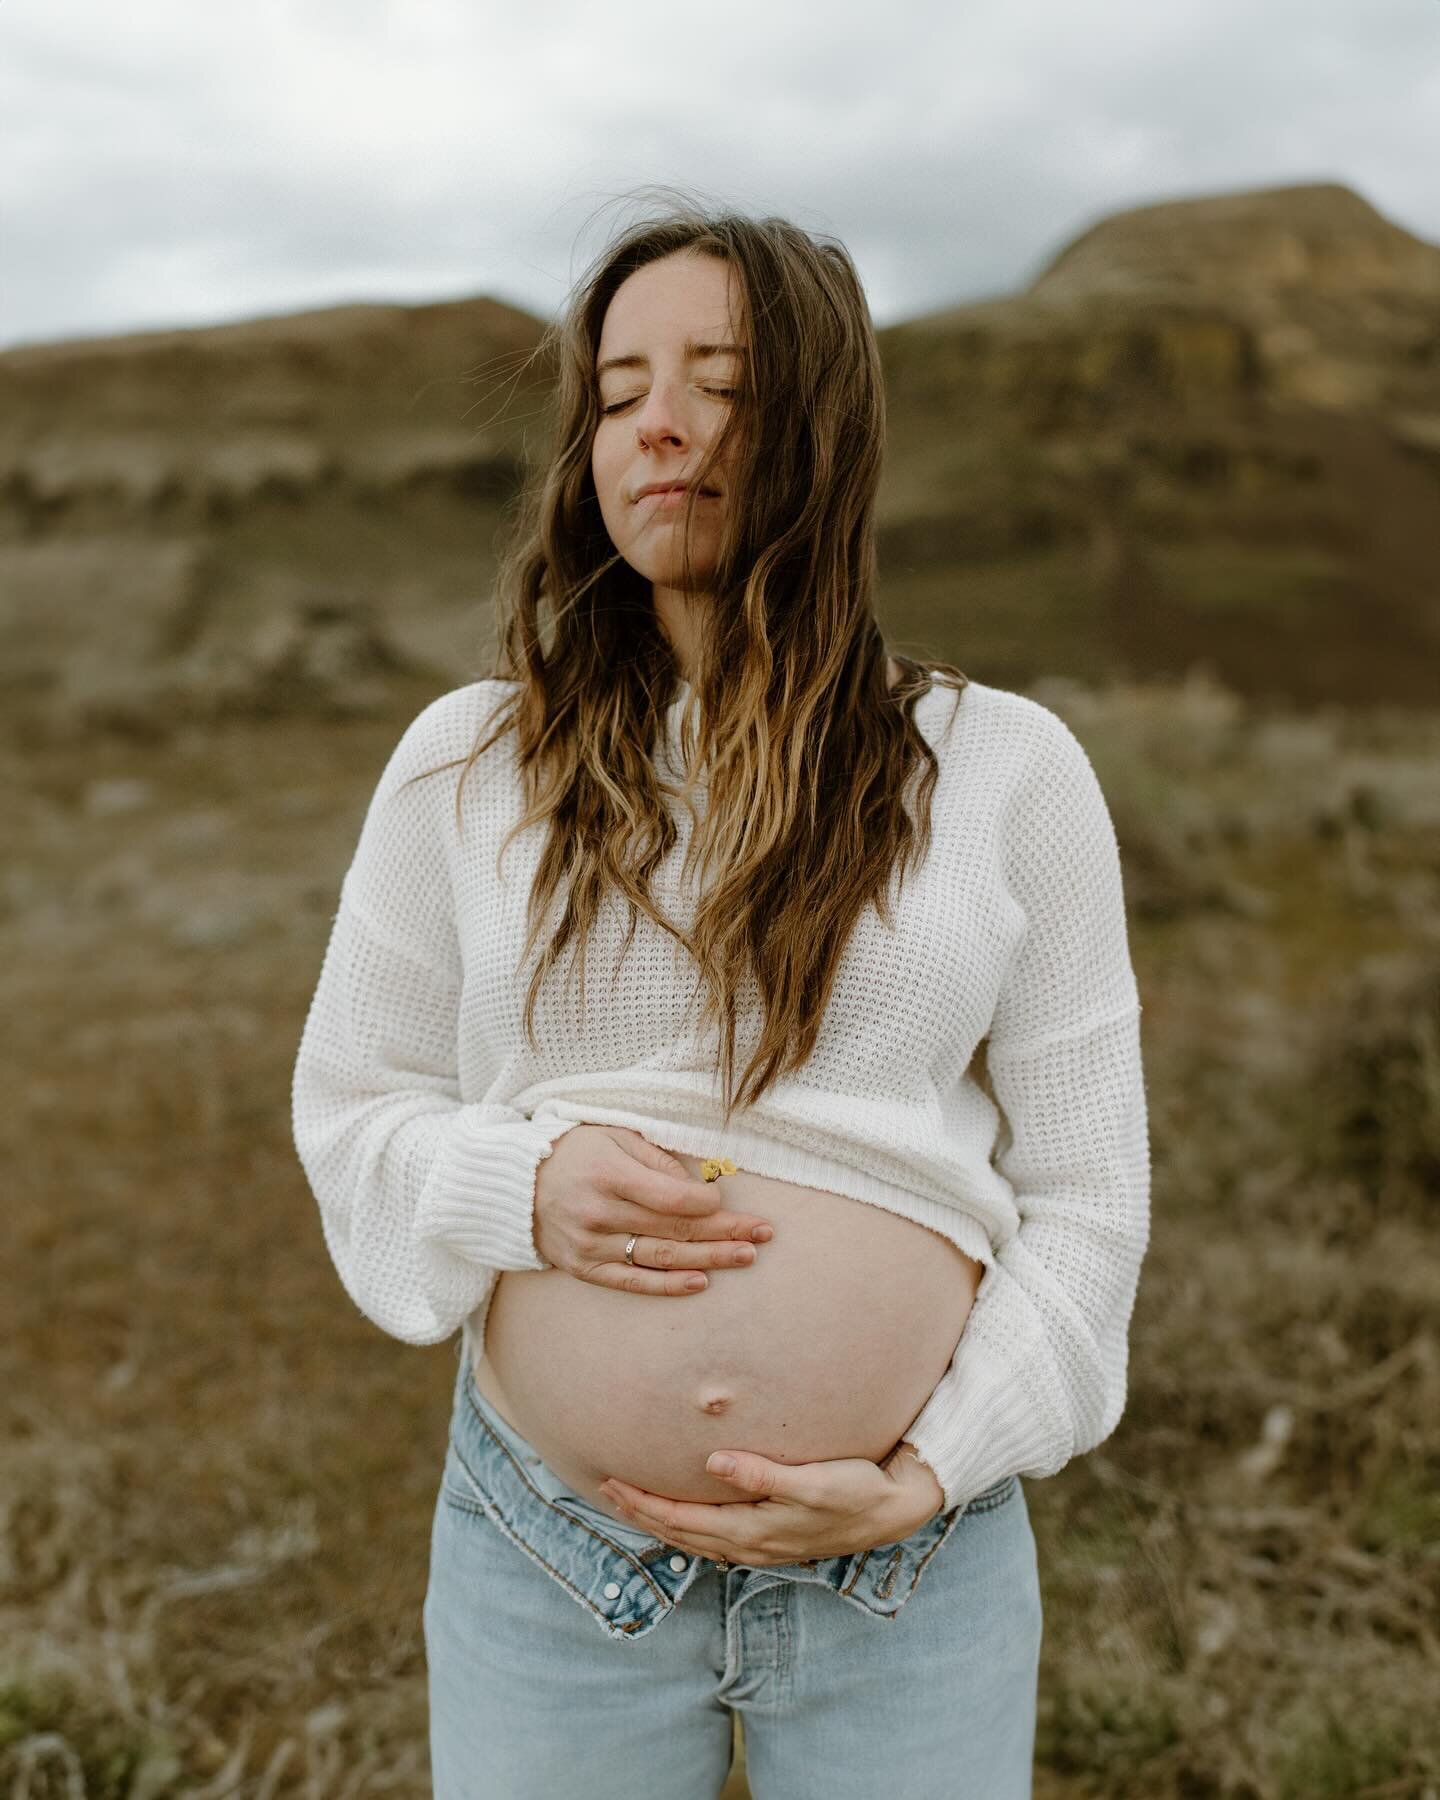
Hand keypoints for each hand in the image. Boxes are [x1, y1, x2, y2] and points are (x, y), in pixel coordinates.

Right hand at [533, 1126, 772, 1295]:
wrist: (515, 1185)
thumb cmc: (575, 1152)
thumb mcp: (613, 1136)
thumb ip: (656, 1159)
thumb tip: (698, 1188)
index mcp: (608, 1174)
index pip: (670, 1198)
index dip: (707, 1205)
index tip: (729, 1203)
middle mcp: (599, 1213)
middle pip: (674, 1229)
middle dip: (724, 1232)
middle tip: (763, 1234)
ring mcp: (591, 1245)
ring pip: (661, 1258)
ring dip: (709, 1259)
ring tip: (746, 1256)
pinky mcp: (584, 1268)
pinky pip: (633, 1282)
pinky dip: (668, 1285)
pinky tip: (701, 1282)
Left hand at [597, 1442, 946, 1566]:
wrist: (892, 1512)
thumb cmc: (855, 1490)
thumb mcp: (814, 1481)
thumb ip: (764, 1474)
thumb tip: (714, 1463)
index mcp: (755, 1531)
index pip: (684, 1521)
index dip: (645, 1504)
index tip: (612, 1483)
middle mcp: (751, 1545)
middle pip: (682, 1533)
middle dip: (642, 1513)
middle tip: (604, 1488)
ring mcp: (761, 1546)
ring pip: (696, 1539)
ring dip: (660, 1521)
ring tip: (630, 1501)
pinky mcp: (772, 1537)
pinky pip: (714, 1537)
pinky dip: (688, 1527)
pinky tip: (683, 1515)